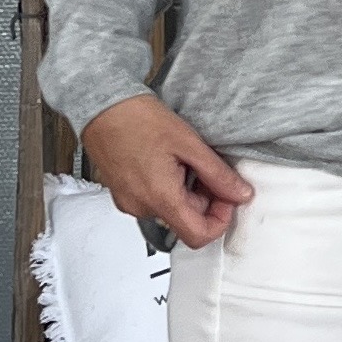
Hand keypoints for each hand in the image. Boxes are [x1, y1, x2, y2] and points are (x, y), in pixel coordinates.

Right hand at [79, 95, 252, 248]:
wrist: (101, 105)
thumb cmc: (137, 119)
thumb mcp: (189, 143)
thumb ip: (218, 175)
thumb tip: (240, 194)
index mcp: (160, 198)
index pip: (198, 236)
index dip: (220, 220)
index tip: (226, 198)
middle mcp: (142, 207)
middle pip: (186, 221)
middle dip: (204, 200)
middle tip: (206, 169)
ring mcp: (129, 202)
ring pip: (171, 211)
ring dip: (186, 192)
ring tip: (183, 160)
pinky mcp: (122, 195)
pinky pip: (153, 201)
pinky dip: (167, 188)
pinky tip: (166, 162)